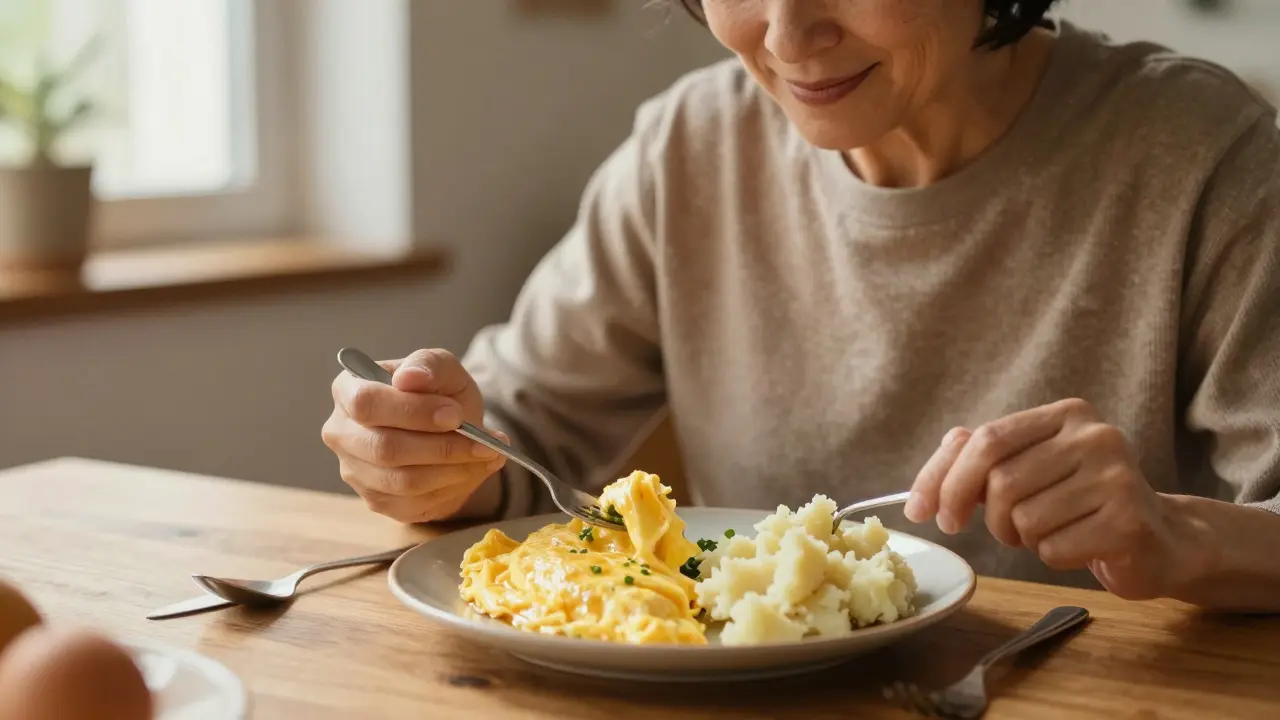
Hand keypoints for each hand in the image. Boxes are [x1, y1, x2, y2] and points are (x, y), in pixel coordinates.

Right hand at [321, 349, 505, 522]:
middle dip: (441, 447)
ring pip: (402, 481)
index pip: (367, 404)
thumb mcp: (442, 368)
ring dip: (453, 471)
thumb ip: (428, 365)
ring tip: (487, 455)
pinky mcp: (375, 500)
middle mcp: (341, 432)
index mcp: (348, 389)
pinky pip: (413, 504)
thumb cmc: (439, 392)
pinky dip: (451, 489)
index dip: (412, 412)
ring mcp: (354, 470)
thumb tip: (409, 377)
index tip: (455, 415)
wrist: (450, 428)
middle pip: (384, 449)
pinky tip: (473, 470)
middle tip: (483, 442)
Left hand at [904, 398, 1195, 599]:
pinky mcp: (1127, 522)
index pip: (985, 439)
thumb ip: (975, 462)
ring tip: (1052, 531)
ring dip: (1023, 538)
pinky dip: (1052, 555)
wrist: (1160, 539)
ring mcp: (1116, 477)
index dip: (945, 478)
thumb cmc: (1080, 503)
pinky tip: (1079, 546)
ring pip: (1024, 518)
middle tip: (1001, 530)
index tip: (924, 511)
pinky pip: (1052, 548)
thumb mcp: (1029, 469)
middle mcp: (1095, 436)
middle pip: (1000, 482)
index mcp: (1065, 415)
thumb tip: (921, 496)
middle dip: (989, 517)